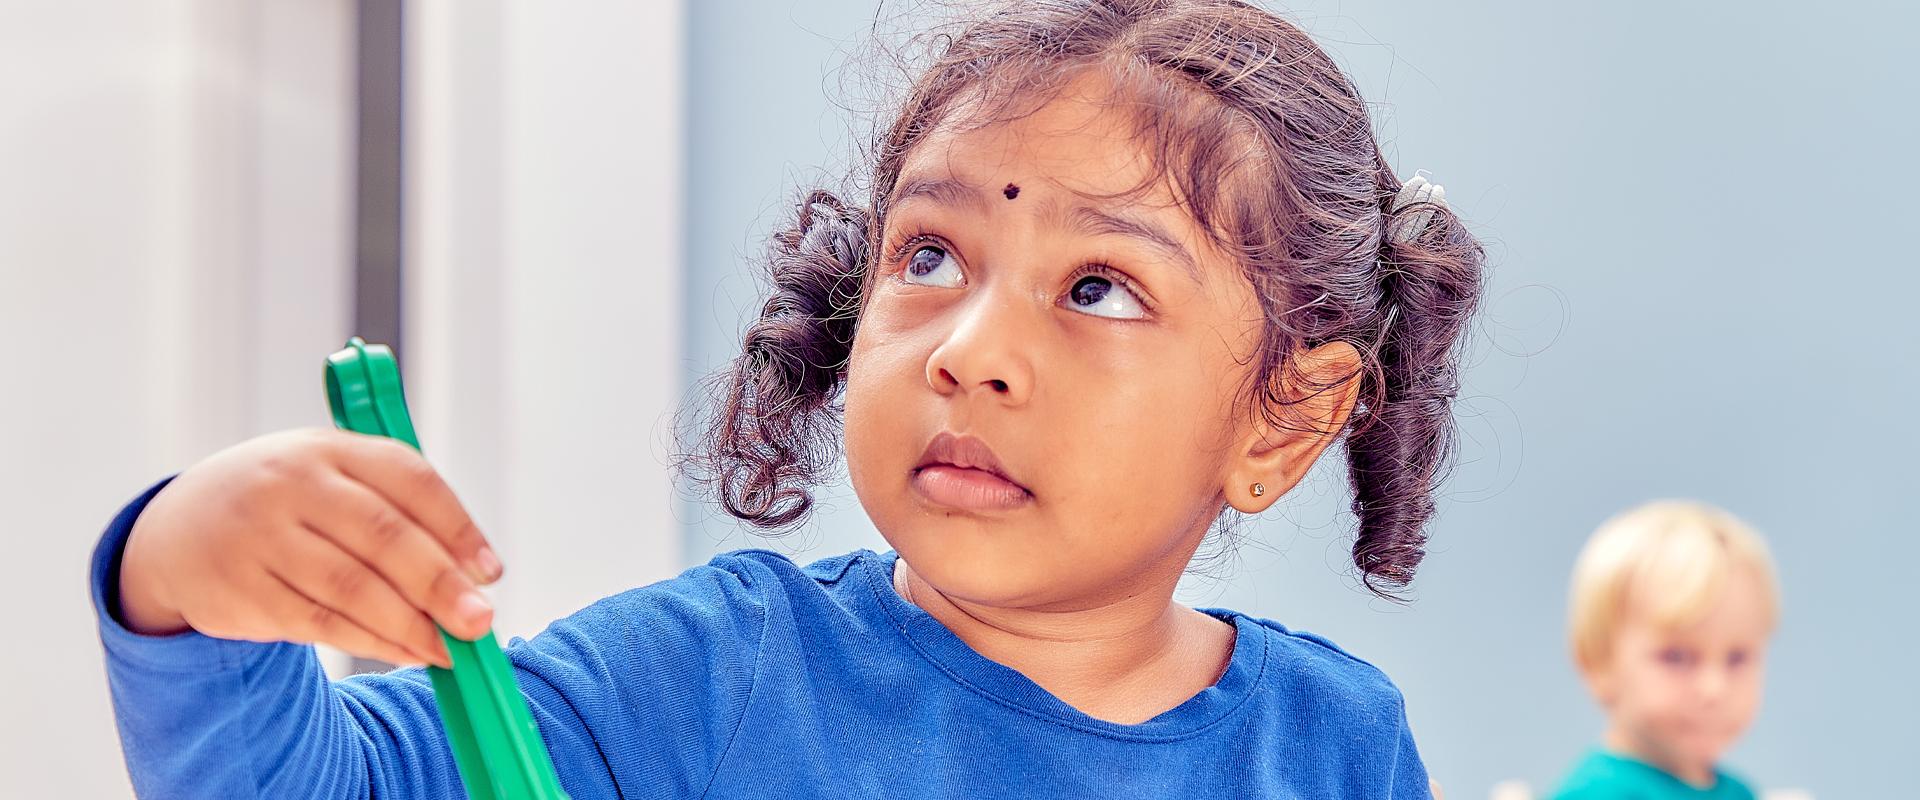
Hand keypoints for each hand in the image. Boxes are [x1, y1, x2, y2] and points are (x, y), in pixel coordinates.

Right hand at [117, 429, 501, 667]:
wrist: (175, 531)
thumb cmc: (287, 505)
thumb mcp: (331, 480)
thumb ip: (397, 511)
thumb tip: (473, 573)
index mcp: (329, 448)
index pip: (408, 478)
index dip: (457, 526)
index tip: (490, 571)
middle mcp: (292, 484)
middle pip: (383, 536)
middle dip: (440, 584)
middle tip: (480, 621)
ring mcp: (260, 536)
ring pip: (352, 588)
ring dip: (410, 625)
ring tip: (449, 649)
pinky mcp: (241, 589)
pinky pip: (318, 622)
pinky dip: (371, 642)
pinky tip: (405, 652)